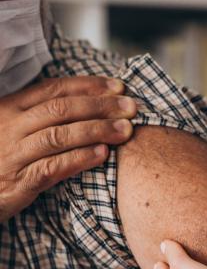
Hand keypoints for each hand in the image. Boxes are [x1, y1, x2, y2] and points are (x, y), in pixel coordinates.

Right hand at [0, 76, 136, 222]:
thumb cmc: (1, 159)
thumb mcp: (15, 130)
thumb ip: (43, 117)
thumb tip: (88, 103)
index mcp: (10, 108)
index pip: (54, 89)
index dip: (89, 86)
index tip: (119, 87)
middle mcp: (11, 127)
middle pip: (61, 109)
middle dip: (101, 106)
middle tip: (131, 108)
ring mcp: (14, 154)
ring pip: (59, 135)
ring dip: (97, 130)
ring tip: (125, 130)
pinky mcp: (19, 181)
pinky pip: (53, 167)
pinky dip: (80, 159)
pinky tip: (103, 155)